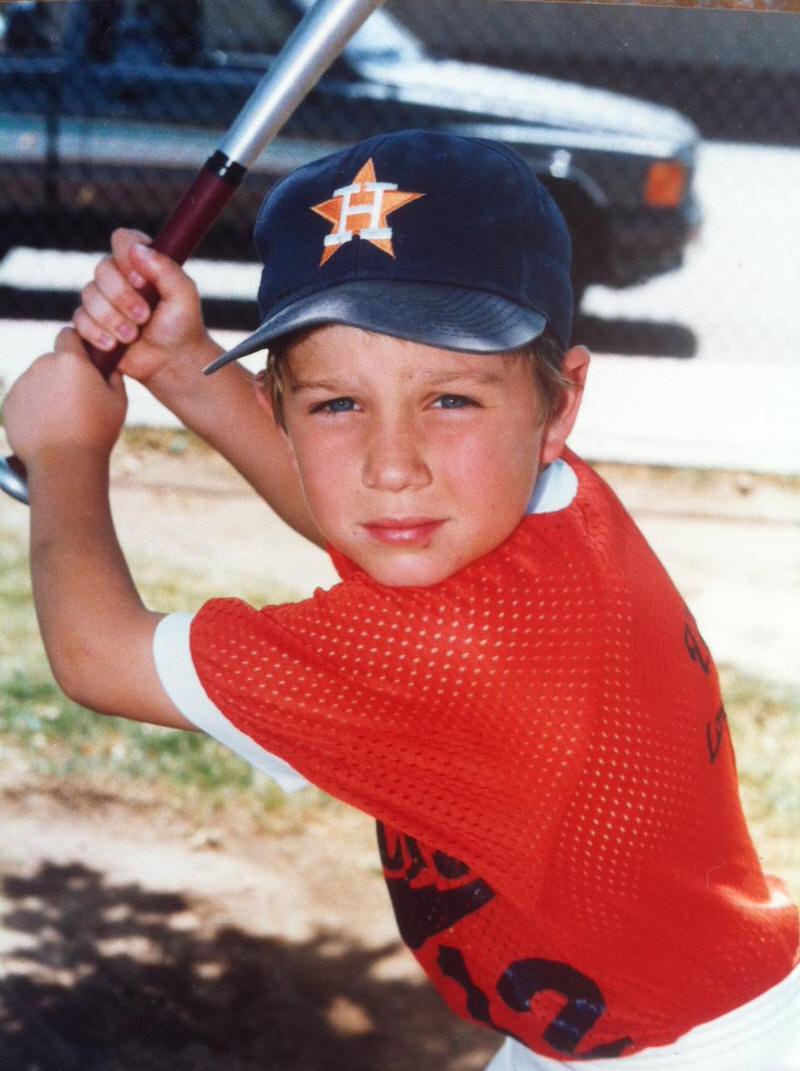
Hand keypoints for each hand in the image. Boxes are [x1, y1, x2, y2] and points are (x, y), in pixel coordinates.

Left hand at [2, 328, 126, 465]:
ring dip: (48, 392)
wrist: (64, 463)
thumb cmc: (97, 432)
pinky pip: (24, 399)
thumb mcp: (119, 401)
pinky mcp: (9, 403)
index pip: (68, 335)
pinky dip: (34, 408)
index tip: (83, 359)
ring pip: (37, 380)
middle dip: (63, 374)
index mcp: (70, 360)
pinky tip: (49, 427)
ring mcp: (22, 384)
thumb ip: (114, 377)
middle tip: (78, 400)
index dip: (76, 345)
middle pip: (53, 361)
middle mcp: (42, 365)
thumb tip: (110, 367)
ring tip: (63, 419)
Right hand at [73, 228, 217, 386]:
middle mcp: (119, 275)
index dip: (127, 259)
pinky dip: (96, 333)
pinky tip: (113, 344)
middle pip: (102, 270)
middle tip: (143, 317)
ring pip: (89, 295)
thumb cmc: (182, 327)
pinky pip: (79, 319)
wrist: (171, 363)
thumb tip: (137, 250)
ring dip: (112, 319)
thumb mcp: (184, 296)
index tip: (142, 282)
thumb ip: (166, 269)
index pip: (123, 240)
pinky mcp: (92, 321)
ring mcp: (103, 298)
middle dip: (122, 297)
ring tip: (132, 336)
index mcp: (143, 262)